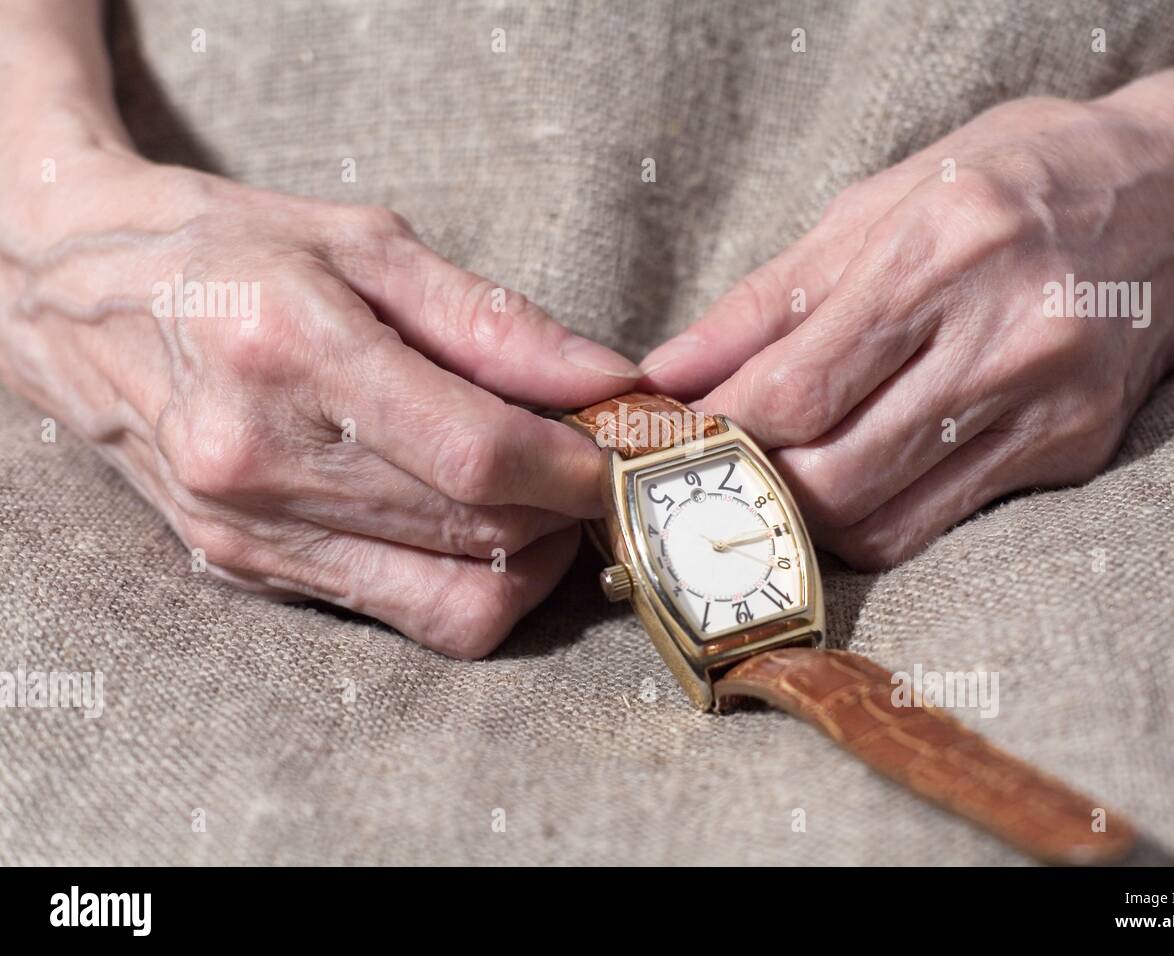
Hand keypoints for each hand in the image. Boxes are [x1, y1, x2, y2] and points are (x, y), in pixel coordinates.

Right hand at [0, 148, 639, 656]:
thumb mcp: (364, 243)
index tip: (622, 453)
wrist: (72, 297)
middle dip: (566, 511)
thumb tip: (607, 381)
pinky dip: (464, 576)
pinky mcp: (242, 570)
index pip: (477, 455)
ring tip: (540, 494)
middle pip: (475, 532)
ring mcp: (244, 532)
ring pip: (446, 600)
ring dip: (527, 556)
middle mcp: (257, 461)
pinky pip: (397, 612)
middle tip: (594, 465)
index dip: (577, 469)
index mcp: (290, 352)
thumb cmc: (228, 248)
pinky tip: (473, 517)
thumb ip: (494, 322)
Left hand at [643, 75, 1173, 568]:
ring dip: (797, 520)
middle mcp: (1006, 335)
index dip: (712, 435)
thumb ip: (766, 300)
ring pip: (880, 520)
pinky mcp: (1070, 452)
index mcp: (943, 250)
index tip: (660, 447)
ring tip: (759, 486)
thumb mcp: (879, 206)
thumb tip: (670, 373)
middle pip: (833, 474)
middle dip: (744, 490)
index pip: (796, 387)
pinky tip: (838, 489)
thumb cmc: (1007, 185)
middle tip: (699, 477)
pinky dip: (866, 522)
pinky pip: (937, 524)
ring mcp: (1047, 405)